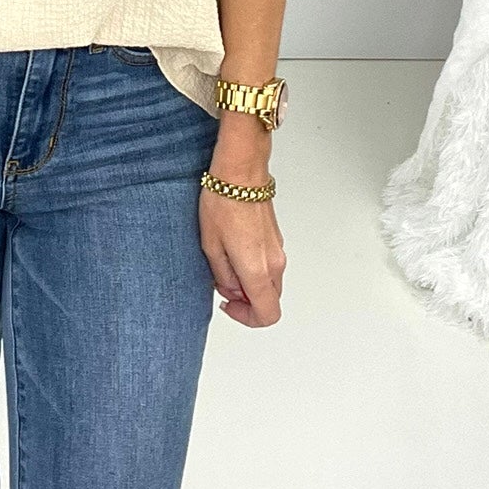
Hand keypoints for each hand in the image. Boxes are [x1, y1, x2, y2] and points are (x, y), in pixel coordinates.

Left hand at [199, 124, 284, 328]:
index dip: (246, 318)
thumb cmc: (224, 201)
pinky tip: (233, 245)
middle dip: (246, 299)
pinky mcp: (276, 236)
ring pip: (269, 281)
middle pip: (270, 299)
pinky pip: (268, 263)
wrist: (241, 169)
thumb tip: (231, 289)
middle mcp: (275, 263)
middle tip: (222, 282)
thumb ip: (222, 276)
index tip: (228, 303)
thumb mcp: (210, 245)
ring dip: (249, 281)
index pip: (267, 315)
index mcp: (258, 270)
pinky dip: (253, 265)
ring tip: (224, 258)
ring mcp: (278, 248)